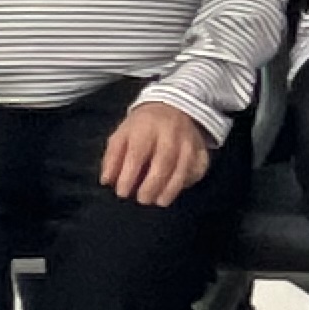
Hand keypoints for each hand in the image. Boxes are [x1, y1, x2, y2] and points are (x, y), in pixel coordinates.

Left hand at [97, 101, 213, 206]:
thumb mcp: (121, 135)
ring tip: (160, 201)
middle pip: (163, 162)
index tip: (122, 192)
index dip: (128, 175)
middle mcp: (170, 133)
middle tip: (142, 200)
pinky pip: (198, 168)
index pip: (137, 153)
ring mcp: (189, 141)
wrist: (173, 108)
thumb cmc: (142, 127)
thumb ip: (113, 157)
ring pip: (183, 168)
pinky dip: (188, 181)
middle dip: (152, 185)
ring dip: (171, 188)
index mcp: (145, 128)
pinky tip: (176, 189)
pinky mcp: (201, 149)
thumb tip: (107, 181)